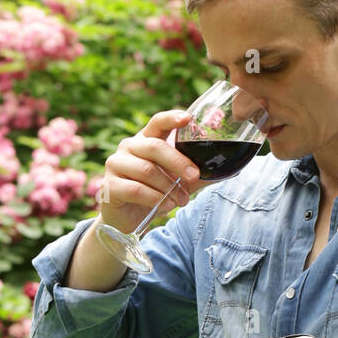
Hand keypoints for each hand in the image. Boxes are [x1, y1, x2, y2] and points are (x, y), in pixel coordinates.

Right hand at [96, 109, 219, 236]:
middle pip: (155, 147)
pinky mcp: (109, 186)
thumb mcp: (176, 182)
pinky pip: (136, 190)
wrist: (126, 219)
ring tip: (181, 200)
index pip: (157, 122)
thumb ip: (195, 174)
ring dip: (169, 187)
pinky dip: (155, 199)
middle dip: (178, 162)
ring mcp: (116, 165)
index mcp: (145, 140)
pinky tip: (166, 206)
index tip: (188, 119)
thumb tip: (228, 170)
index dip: (172, 118)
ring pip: (147, 171)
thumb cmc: (152, 194)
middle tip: (195, 176)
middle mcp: (128, 147)